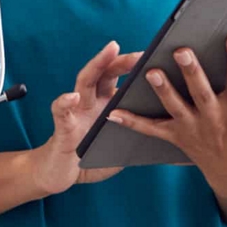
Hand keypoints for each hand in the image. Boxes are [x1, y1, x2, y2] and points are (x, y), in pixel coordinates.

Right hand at [30, 40, 141, 194]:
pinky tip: (72, 97)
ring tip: (111, 50)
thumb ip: (136, 132)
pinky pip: (60, 112)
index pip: (119, 78)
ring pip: (84, 81)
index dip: (135, 68)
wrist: (61, 176)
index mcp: (105, 104)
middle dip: (121, 60)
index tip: (155, 58)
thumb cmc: (92, 158)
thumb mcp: (119, 144)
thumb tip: (166, 129)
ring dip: (97, 64)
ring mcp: (76, 111)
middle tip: (141, 54)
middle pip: (104, 73)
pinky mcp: (62, 127)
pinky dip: (65, 103)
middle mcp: (90, 101)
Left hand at [107, 35, 226, 204]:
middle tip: (182, 51)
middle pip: (202, 91)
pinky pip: (152, 131)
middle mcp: (216, 118)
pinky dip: (132, 122)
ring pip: (175, 107)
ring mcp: (195, 129)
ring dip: (161, 90)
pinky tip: (113, 111)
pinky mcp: (179, 137)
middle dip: (192, 72)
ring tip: (150, 71)